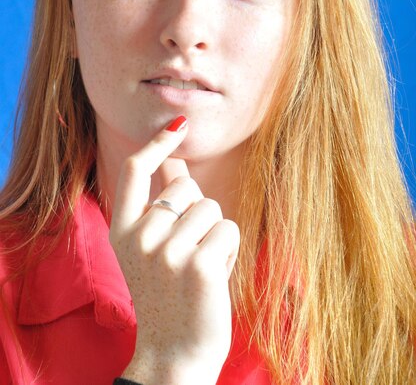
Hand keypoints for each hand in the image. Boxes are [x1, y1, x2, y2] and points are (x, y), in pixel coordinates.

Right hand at [109, 116, 239, 384]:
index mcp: (122, 230)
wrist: (173, 354)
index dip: (157, 143)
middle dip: (198, 210)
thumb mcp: (152, 247)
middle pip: (187, 186)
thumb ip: (162, 202)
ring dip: (214, 233)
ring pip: (211, 207)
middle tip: (188, 251)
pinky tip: (214, 276)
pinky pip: (228, 228)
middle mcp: (139, 238)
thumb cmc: (168, 294)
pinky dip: (228, 249)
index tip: (178, 126)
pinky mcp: (198, 264)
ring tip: (200, 267)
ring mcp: (167, 251)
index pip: (134, 170)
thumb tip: (175, 160)